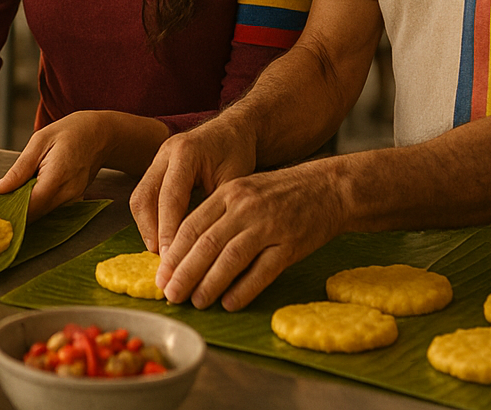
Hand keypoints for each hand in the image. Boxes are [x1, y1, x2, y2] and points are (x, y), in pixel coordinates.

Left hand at [0, 110, 166, 220]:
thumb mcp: (40, 140)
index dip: (10, 208)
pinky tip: (32, 189)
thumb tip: (0, 189)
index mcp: (58, 176)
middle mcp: (68, 194)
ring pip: (42, 213)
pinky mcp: (74, 202)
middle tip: (1, 196)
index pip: (30, 206)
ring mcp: (73, 200)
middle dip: (16, 208)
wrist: (100, 135)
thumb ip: (20, 168)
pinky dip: (38, 202)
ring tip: (16, 189)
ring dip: (27, 205)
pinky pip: (51, 208)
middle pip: (35, 214)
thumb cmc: (70, 132)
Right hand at [130, 116, 257, 259]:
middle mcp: (165, 153)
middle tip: (161, 260)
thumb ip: (217, 208)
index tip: (170, 258)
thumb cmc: (237, 152)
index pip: (170, 198)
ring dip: (147, 227)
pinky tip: (162, 237)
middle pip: (145, 197)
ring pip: (140, 197)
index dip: (168, 231)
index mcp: (185, 153)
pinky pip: (145, 195)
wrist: (233, 128)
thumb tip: (204, 247)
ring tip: (160, 253)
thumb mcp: (235, 180)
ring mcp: (157, 158)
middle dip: (150, 231)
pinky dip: (150, 218)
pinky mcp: (156, 166)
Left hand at [154, 162, 345, 309]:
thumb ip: (217, 214)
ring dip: (210, 284)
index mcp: (229, 193)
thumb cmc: (281, 193)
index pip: (192, 225)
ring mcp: (269, 226)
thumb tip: (186, 250)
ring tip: (196, 302)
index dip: (174, 253)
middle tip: (171, 294)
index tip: (161, 276)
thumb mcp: (244, 191)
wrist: (329, 188)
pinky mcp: (291, 244)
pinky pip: (263, 271)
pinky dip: (244, 289)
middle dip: (184, 272)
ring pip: (231, 258)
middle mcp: (245, 208)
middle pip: (207, 244)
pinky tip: (230, 303)